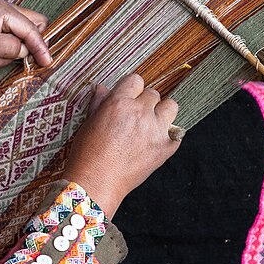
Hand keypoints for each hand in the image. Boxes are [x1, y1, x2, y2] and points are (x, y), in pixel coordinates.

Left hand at [0, 0, 51, 67]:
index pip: (32, 29)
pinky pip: (2, 41)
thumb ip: (12, 48)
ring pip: (16, 37)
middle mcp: (3, 10)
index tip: (47, 62)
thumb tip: (26, 52)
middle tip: (12, 58)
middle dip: (24, 46)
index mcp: (4, 10)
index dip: (41, 46)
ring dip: (4, 53)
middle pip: (30, 27)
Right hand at [64, 74, 180, 216]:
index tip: (128, 98)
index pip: (136, 80)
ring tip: (150, 125)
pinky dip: (168, 135)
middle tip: (135, 117)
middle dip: (144, 103)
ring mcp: (156, 130)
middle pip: (153, 94)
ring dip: (162, 112)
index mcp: (119, 102)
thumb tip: (102, 88)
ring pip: (171, 106)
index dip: (131, 89)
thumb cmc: (87, 155)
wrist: (96, 183)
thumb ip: (100, 103)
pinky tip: (154, 143)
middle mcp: (140, 112)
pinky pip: (176, 132)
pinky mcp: (166, 147)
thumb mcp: (88, 123)